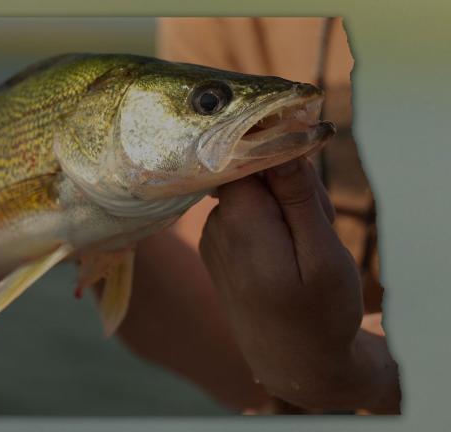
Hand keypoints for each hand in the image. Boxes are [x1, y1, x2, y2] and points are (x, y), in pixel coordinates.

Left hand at [200, 157, 398, 411]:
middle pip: (252, 176)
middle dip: (290, 190)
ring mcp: (211, 237)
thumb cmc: (318, 312)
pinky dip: (270, 227)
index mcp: (239, 223)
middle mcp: (215, 225)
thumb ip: (299, 198)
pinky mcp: (215, 246)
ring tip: (305, 250)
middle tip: (318, 226)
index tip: (307, 193)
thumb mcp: (322, 254)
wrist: (293, 364)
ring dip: (284, 210)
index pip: (246, 157)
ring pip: (251, 196)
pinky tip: (287, 258)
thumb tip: (280, 145)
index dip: (284, 163)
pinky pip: (245, 216)